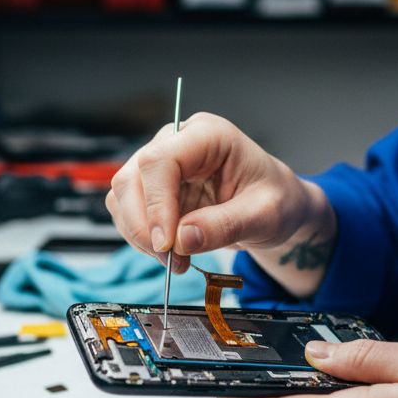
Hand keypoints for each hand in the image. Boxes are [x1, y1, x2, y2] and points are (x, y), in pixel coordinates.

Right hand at [106, 112, 322, 273]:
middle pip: (132, 178)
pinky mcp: (152, 189)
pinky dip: (142, 239)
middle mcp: (177, 143)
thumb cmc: (275, 199)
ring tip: (176, 260)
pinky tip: (171, 252)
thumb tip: (182, 239)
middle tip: (171, 261)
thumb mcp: (265, 215)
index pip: (160, 161)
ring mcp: (160, 166)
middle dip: (144, 226)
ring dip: (140, 235)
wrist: (274, 207)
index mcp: (208, 135)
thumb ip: (225, 225)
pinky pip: (128, 213)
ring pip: (122, 197)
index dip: (156, 204)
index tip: (167, 244)